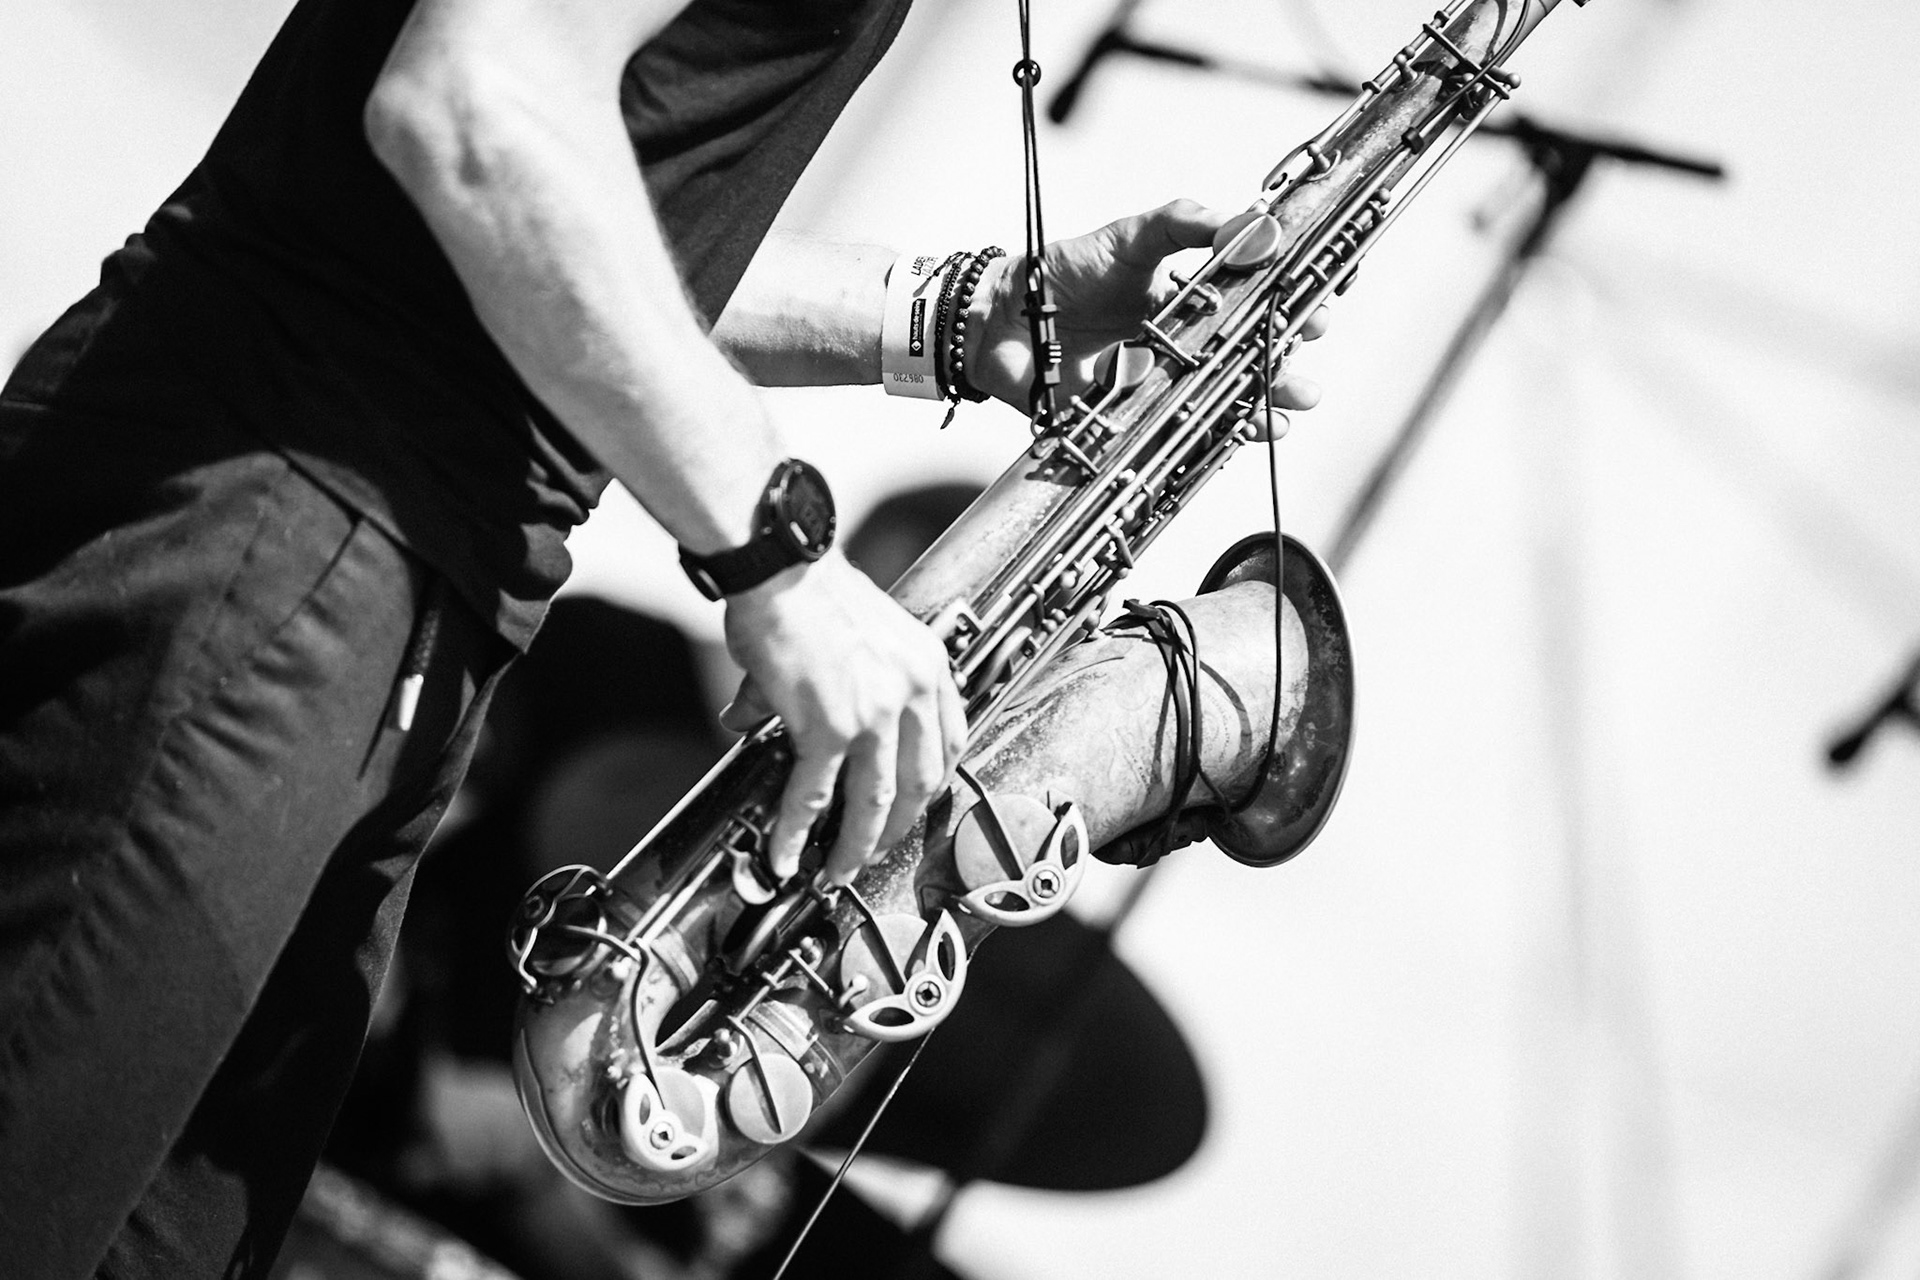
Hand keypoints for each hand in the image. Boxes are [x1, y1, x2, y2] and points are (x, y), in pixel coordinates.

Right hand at [720, 553, 967, 884]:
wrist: (779, 566)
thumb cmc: (807, 588)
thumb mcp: (850, 634)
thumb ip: (827, 682)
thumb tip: (758, 716)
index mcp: (926, 666)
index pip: (950, 740)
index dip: (934, 782)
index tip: (917, 804)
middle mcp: (911, 692)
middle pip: (919, 783)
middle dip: (898, 827)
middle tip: (876, 850)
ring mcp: (874, 713)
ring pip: (874, 800)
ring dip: (856, 845)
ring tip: (836, 870)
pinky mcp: (828, 726)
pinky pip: (814, 794)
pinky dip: (798, 831)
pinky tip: (787, 853)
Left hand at [967, 198, 1326, 411]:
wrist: (1000, 319)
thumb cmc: (1065, 272)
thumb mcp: (1131, 237)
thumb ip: (1184, 223)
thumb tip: (1252, 225)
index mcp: (1191, 301)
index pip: (1256, 305)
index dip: (1291, 307)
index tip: (1320, 307)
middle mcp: (1184, 346)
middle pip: (1249, 360)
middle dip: (1286, 363)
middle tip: (1306, 364)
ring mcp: (1162, 385)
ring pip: (1223, 400)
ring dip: (1262, 404)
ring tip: (1288, 405)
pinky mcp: (1133, 420)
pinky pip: (1180, 433)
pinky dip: (1213, 435)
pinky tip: (1242, 428)